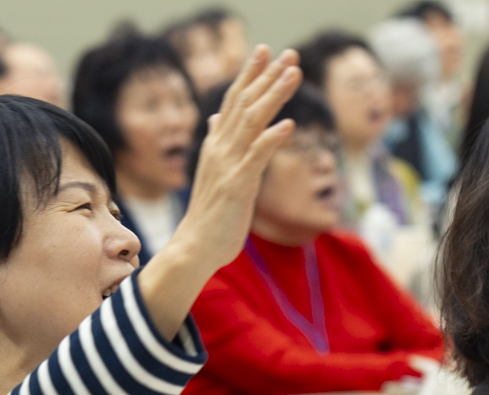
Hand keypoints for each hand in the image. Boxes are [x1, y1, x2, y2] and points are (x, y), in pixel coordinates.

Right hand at [137, 46, 301, 340]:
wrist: (194, 247)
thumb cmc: (209, 215)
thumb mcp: (214, 173)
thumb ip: (217, 143)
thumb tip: (215, 118)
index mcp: (216, 146)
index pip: (233, 102)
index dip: (249, 76)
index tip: (266, 52)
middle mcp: (219, 150)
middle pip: (244, 105)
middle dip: (267, 77)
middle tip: (289, 53)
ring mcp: (227, 167)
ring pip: (252, 123)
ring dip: (274, 97)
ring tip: (294, 74)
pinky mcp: (237, 187)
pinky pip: (256, 158)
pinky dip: (271, 140)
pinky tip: (287, 125)